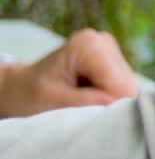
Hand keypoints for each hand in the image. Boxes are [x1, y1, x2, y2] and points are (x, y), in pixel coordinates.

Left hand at [0, 28, 138, 118]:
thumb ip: (87, 100)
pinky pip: (123, 83)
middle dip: (111, 101)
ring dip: (110, 99)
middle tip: (85, 110)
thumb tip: (117, 104)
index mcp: (88, 46)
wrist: (23, 86)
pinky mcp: (112, 58)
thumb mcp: (55, 100)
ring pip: (127, 84)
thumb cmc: (32, 94)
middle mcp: (103, 41)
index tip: (94, 118)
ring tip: (84, 100)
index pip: (117, 81)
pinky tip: (91, 95)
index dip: (111, 104)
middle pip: (125, 82)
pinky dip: (110, 95)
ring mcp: (109, 48)